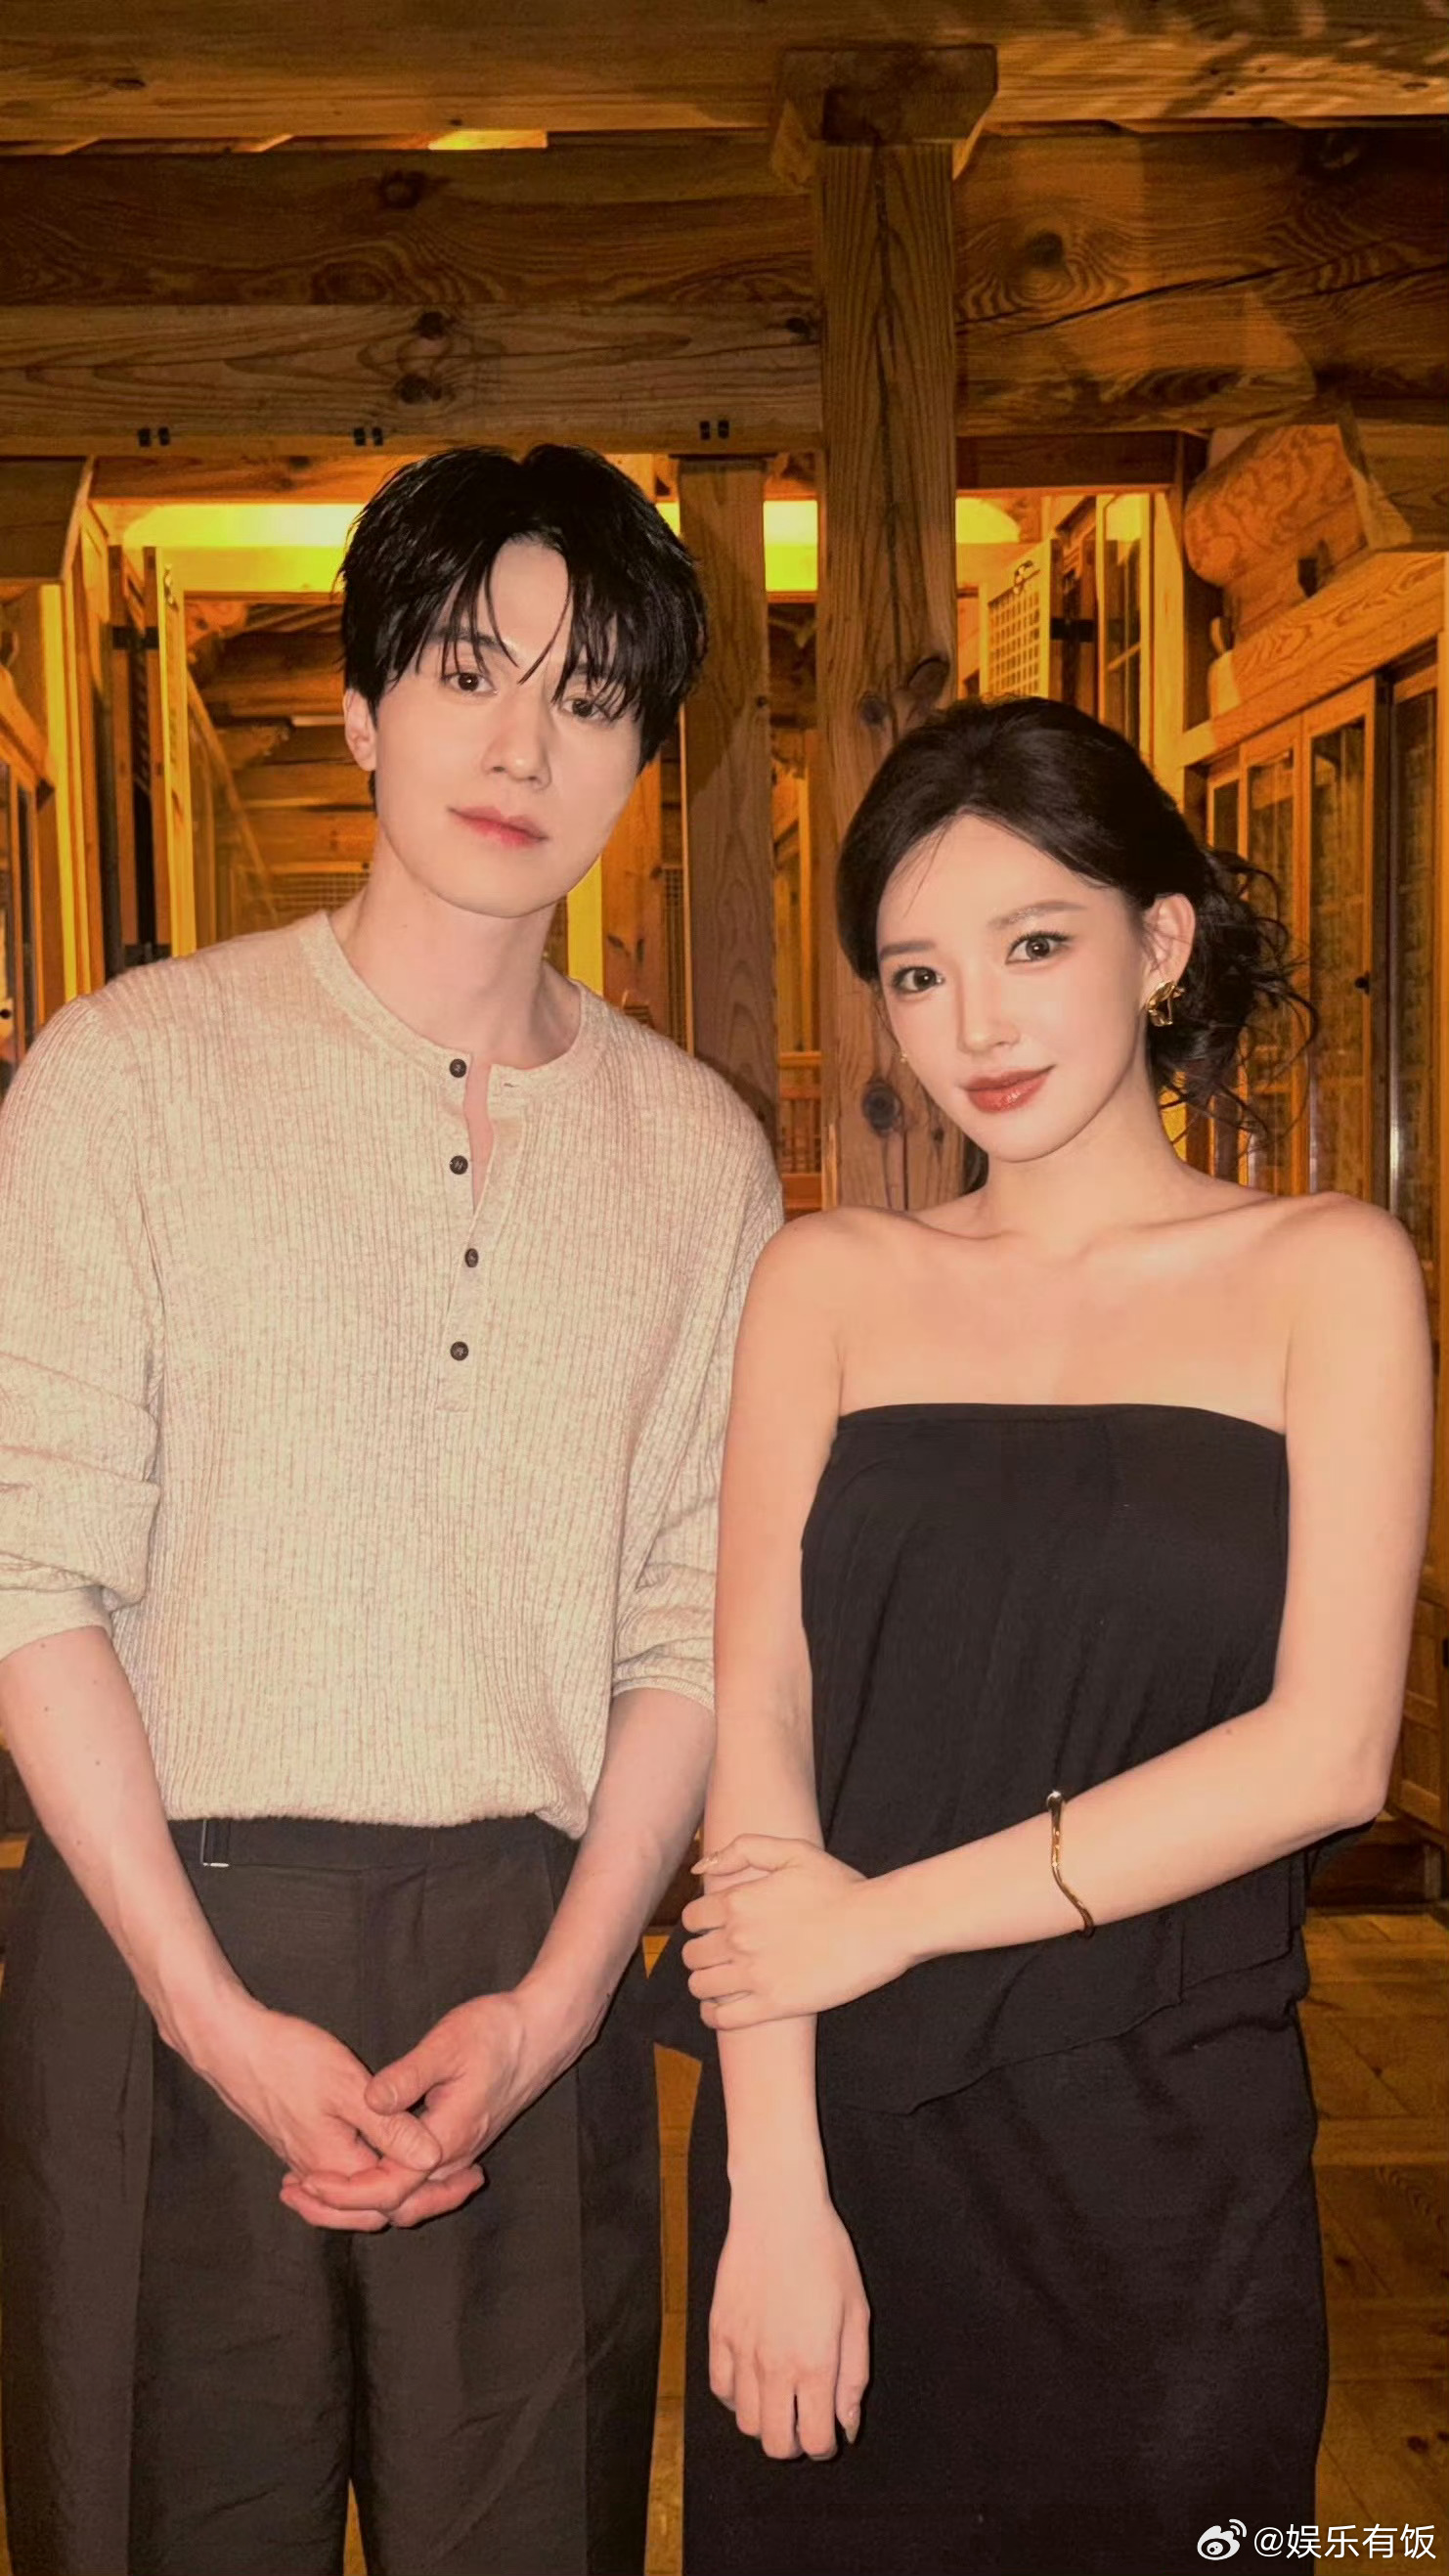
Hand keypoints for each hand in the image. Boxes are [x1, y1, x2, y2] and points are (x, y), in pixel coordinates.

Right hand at [193, 1992, 443, 2232]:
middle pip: (377, 2208)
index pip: (395, 2199)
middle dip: (424, 2199)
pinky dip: (370, 2178)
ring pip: (358, 2194)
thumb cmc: (288, 2059)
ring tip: (437, 2177)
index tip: (475, 2176)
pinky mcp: (298, 2143)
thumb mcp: (348, 2088)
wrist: (231, 2047)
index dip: (438, 2192)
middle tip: (468, 2182)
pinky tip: (387, 2160)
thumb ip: (391, 2127)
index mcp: (337, 2166)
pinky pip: (342, 2177)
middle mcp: (320, 2173)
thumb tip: (433, 2158)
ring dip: (397, 2189)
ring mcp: (305, 2161)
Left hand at [283, 1987, 566, 2231]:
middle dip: (343, 2206)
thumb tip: (369, 2102)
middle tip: (296, 2193)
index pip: (388, 2187)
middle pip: (395, 2205)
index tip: (305, 2179)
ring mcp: (458, 2153)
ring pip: (407, 2197)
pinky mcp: (459, 2142)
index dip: (344, 2190)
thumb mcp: (448, 2045)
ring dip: (362, 2198)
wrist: (544, 2033)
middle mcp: (453, 2156)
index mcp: (446, 2138)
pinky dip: (384, 2185)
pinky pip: (416, 2182)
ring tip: (316, 2187)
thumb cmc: (497, 2033)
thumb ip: (408, 2078)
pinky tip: (360, 2168)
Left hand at [682, 1836, 906, 2026]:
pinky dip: (714, 2015)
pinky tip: (723, 2008)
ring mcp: (754, 1975)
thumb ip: (743, 1849)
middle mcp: (738, 1939)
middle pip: (692, 1956)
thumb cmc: (840, 1887)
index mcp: (738, 1902)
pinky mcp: (772, 2005)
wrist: (878, 1925)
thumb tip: (700, 1868)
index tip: (713, 1928)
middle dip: (701, 1954)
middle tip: (719, 1956)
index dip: (700, 1924)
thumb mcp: (793, 1851)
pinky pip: (722, 2018)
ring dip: (706, 1984)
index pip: (691, 1919)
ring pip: (701, 1987)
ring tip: (722, 1981)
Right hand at [710, 2186, 870, 2459]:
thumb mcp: (857, 2313)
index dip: (824, 2446)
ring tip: (780, 2399)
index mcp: (815, 2364)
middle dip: (794, 2443)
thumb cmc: (826, 2255)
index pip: (814, 2441)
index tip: (829, 2432)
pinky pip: (720, 2389)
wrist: (778, 2210)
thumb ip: (854, 2376)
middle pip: (775, 2443)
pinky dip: (736, 2398)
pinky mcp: (718, 2332)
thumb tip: (847, 2425)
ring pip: (745, 2422)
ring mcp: (741, 2351)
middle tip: (805, 2419)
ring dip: (765, 2422)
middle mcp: (774, 2367)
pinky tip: (753, 2380)